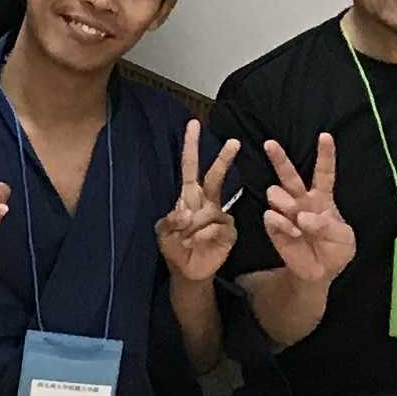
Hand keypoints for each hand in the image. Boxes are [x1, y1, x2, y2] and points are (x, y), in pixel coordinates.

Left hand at [159, 119, 241, 288]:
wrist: (188, 271)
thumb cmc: (174, 248)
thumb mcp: (163, 233)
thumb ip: (170, 221)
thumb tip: (186, 213)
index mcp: (188, 197)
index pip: (190, 168)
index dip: (191, 147)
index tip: (193, 124)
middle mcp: (206, 202)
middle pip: (215, 176)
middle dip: (223, 159)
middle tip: (233, 141)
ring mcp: (220, 216)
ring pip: (212, 211)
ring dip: (195, 227)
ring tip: (188, 240)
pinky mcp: (229, 231)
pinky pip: (218, 227)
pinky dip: (205, 236)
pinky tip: (200, 244)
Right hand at [259, 133, 356, 290]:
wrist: (321, 273)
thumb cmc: (336, 250)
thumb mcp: (344, 238)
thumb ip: (328, 225)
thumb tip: (304, 216)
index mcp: (323, 199)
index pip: (324, 173)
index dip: (325, 155)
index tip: (325, 136)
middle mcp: (302, 201)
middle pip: (289, 175)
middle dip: (279, 158)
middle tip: (270, 143)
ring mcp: (286, 213)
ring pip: (275, 192)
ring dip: (284, 201)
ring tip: (295, 214)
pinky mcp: (274, 227)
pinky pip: (271, 216)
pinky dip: (282, 223)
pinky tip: (293, 232)